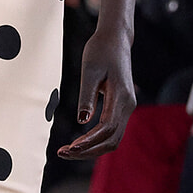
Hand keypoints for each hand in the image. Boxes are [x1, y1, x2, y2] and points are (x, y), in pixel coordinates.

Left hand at [57, 33, 134, 161]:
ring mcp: (127, 107)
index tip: (70, 147)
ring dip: (92, 149)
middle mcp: (128, 105)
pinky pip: (111, 131)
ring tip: (68, 151)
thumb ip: (86, 96)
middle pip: (111, 140)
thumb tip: (82, 121)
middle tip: (63, 153)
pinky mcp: (121, 107)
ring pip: (112, 139)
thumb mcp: (89, 70)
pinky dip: (96, 141)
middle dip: (88, 151)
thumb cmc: (101, 50)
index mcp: (121, 96)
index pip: (107, 128)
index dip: (89, 141)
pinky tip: (79, 142)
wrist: (116, 39)